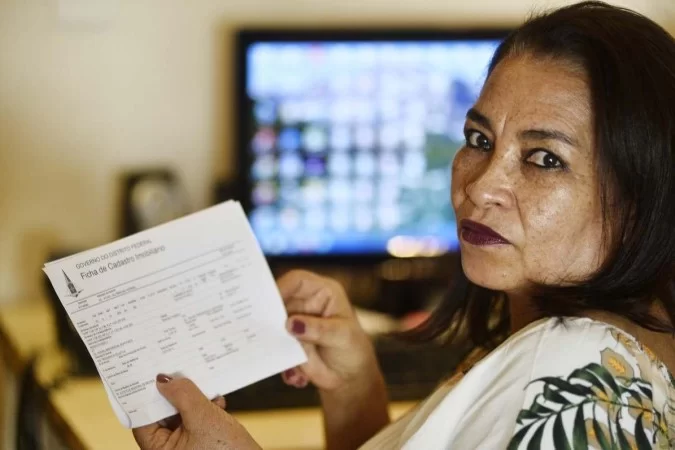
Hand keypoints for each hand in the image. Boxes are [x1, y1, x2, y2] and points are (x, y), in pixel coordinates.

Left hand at [133, 375, 260, 449]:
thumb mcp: (203, 418)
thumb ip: (183, 395)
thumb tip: (164, 380)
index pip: (144, 418)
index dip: (147, 395)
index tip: (151, 372)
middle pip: (163, 414)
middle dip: (175, 394)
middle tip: (181, 372)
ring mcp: (186, 446)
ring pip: (182, 414)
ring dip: (194, 399)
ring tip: (205, 389)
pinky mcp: (202, 442)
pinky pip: (197, 419)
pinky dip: (206, 408)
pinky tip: (217, 403)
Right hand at [278, 270, 380, 392]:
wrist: (349, 377)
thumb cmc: (353, 348)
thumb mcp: (342, 336)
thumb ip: (318, 329)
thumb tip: (291, 323)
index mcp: (322, 292)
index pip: (297, 281)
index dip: (282, 286)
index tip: (268, 300)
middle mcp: (304, 304)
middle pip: (278, 301)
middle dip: (270, 315)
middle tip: (262, 329)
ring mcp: (294, 323)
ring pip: (272, 325)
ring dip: (273, 341)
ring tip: (285, 359)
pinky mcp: (287, 342)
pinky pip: (274, 347)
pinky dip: (281, 362)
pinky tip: (298, 377)